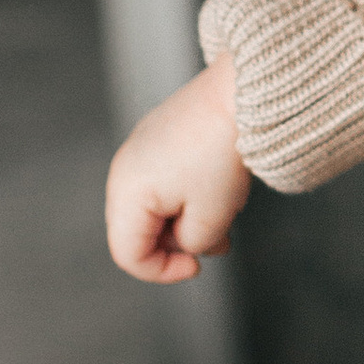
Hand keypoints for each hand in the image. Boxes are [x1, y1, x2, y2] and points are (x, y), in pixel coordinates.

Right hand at [106, 56, 251, 282]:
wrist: (240, 92)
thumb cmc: (222, 154)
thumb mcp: (210, 218)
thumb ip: (191, 246)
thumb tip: (188, 246)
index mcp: (126, 192)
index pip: (128, 254)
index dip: (162, 271)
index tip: (197, 266)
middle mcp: (123, 169)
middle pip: (139, 231)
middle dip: (179, 243)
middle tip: (219, 238)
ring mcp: (139, 149)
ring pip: (155, 206)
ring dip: (189, 218)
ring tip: (226, 207)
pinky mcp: (158, 135)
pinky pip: (166, 180)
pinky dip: (191, 193)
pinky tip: (222, 183)